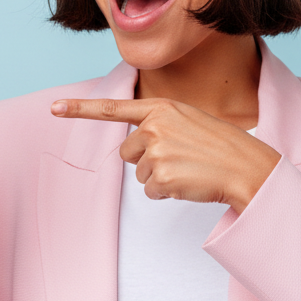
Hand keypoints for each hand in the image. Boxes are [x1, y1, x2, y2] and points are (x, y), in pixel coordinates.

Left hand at [51, 98, 280, 212]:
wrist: (246, 166)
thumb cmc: (221, 145)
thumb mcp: (189, 121)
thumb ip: (159, 125)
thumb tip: (132, 149)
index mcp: (161, 108)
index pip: (113, 108)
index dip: (80, 109)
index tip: (54, 108)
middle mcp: (154, 126)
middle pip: (127, 152)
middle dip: (147, 160)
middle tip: (180, 159)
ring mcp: (156, 152)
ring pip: (139, 173)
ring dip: (160, 177)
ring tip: (189, 169)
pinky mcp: (160, 177)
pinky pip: (151, 191)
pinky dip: (167, 192)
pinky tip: (188, 182)